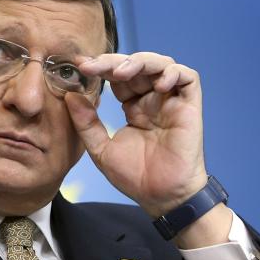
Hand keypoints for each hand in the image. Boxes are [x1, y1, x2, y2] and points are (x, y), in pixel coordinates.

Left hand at [64, 52, 207, 217]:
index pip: (117, 76)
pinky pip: (188, 78)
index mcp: (132, 106)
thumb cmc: (134, 176)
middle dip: (113, 61)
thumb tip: (70, 95)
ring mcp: (171, 102)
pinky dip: (172, 73)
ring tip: (120, 72)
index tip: (79, 66)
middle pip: (135, 65)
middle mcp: (152, 100)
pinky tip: (156, 85)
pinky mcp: (189, 107)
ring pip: (161, 64)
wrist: (161, 198)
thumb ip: (86, 123)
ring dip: (140, 61)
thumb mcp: (100, 148)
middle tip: (93, 66)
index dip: (100, 68)